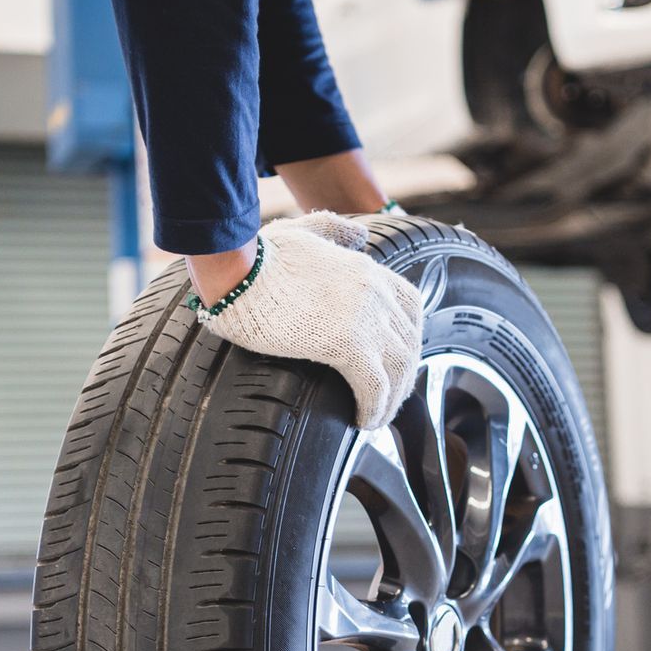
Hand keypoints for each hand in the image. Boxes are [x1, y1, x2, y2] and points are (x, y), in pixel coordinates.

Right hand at [189, 212, 423, 429]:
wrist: (239, 272)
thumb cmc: (258, 255)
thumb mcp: (304, 231)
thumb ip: (335, 229)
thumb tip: (360, 234)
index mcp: (368, 269)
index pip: (411, 306)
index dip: (408, 337)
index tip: (396, 360)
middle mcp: (376, 293)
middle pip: (409, 343)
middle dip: (403, 375)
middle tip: (388, 399)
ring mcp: (367, 319)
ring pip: (399, 370)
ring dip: (391, 400)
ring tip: (376, 419)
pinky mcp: (349, 345)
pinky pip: (376, 388)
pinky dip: (375, 410)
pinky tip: (363, 422)